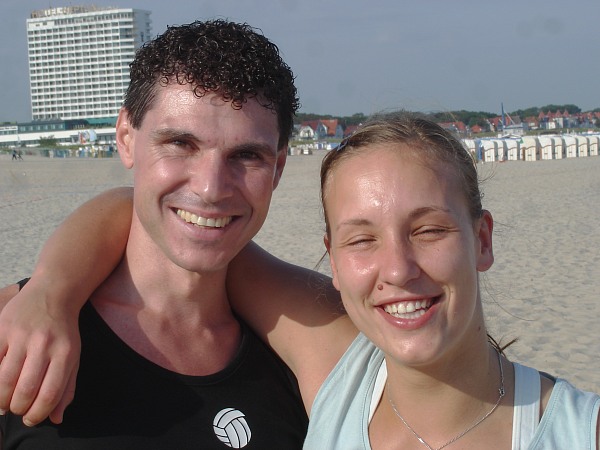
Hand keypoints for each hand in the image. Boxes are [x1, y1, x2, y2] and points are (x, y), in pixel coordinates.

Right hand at [0, 280, 79, 425]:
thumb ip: (67, 388)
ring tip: (5, 402)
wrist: (54, 293)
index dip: (37, 414)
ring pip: (4, 380)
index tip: (32, 419)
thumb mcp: (73, 357)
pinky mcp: (3, 329)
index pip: (50, 394)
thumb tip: (56, 419)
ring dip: (1, 399)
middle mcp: (44, 345)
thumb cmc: (64, 331)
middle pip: (24, 390)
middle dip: (18, 408)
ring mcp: (22, 336)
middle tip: (17, 410)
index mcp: (64, 354)